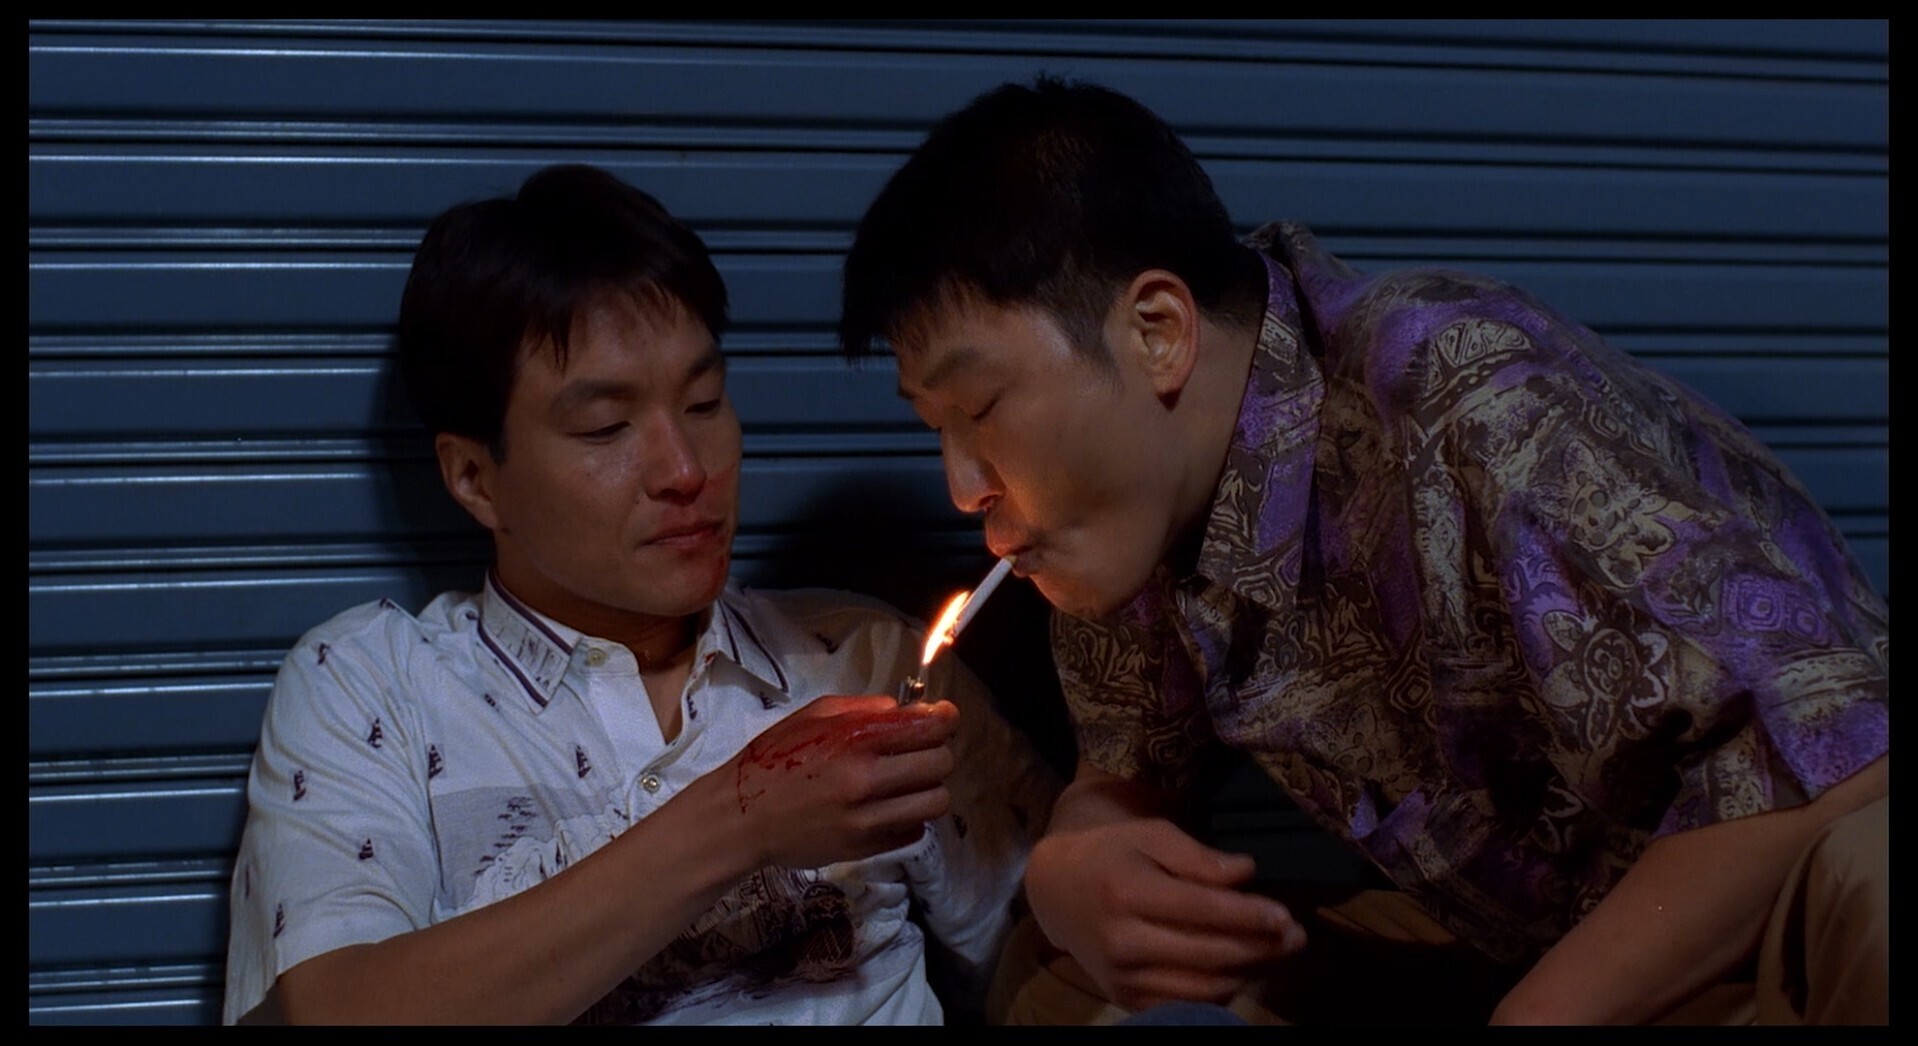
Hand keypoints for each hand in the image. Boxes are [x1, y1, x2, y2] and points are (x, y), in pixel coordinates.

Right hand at [726, 694, 957, 868]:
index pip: (929, 727)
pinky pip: (915, 831)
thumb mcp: (812, 716)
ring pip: (936, 802)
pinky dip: (911, 818)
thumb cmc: (774, 761)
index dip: (945, 719)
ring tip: (909, 784)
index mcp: (854, 740)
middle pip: (940, 764)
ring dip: (929, 789)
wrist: (741, 818)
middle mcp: (866, 780)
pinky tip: (890, 808)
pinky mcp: (866, 849)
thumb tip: (903, 710)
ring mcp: (867, 820)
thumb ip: (862, 708)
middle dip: (937, 753)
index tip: (944, 718)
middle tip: (921, 752)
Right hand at [1025, 817, 1306, 1010]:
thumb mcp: (1150, 836)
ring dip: (1248, 972)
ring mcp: (1122, 976)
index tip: (1285, 915)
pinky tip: (1240, 969)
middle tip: (1296, 935)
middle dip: (1260, 946)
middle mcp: (1123, 940)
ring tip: (1275, 952)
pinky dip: (1219, 991)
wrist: (1056, 890)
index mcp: (1128, 893)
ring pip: (1203, 986)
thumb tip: (1245, 872)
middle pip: (1209, 953)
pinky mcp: (1123, 998)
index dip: (1249, 915)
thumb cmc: (1111, 854)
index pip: (1202, 911)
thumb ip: (1196, 856)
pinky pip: (1185, 1003)